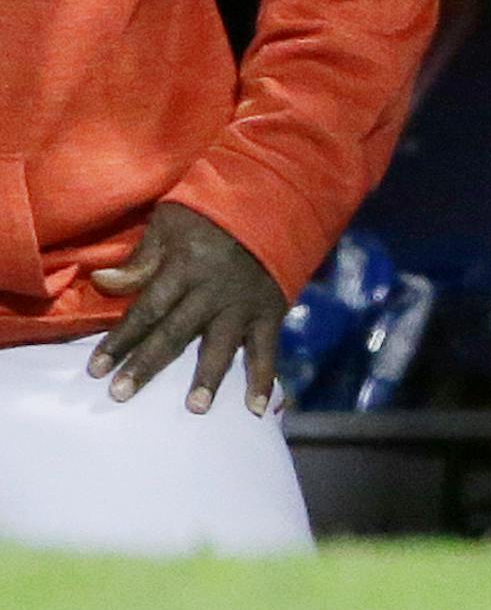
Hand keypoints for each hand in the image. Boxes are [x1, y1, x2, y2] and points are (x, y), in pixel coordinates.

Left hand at [86, 203, 284, 415]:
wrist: (277, 200)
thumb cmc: (214, 210)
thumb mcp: (170, 221)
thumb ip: (141, 257)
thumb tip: (102, 283)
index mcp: (184, 268)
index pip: (146, 310)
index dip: (119, 340)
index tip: (95, 370)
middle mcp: (212, 292)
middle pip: (175, 333)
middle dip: (146, 364)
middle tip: (121, 394)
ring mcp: (243, 305)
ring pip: (221, 346)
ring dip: (208, 378)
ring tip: (195, 407)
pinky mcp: (270, 312)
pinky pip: (267, 349)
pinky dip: (263, 378)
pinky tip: (256, 408)